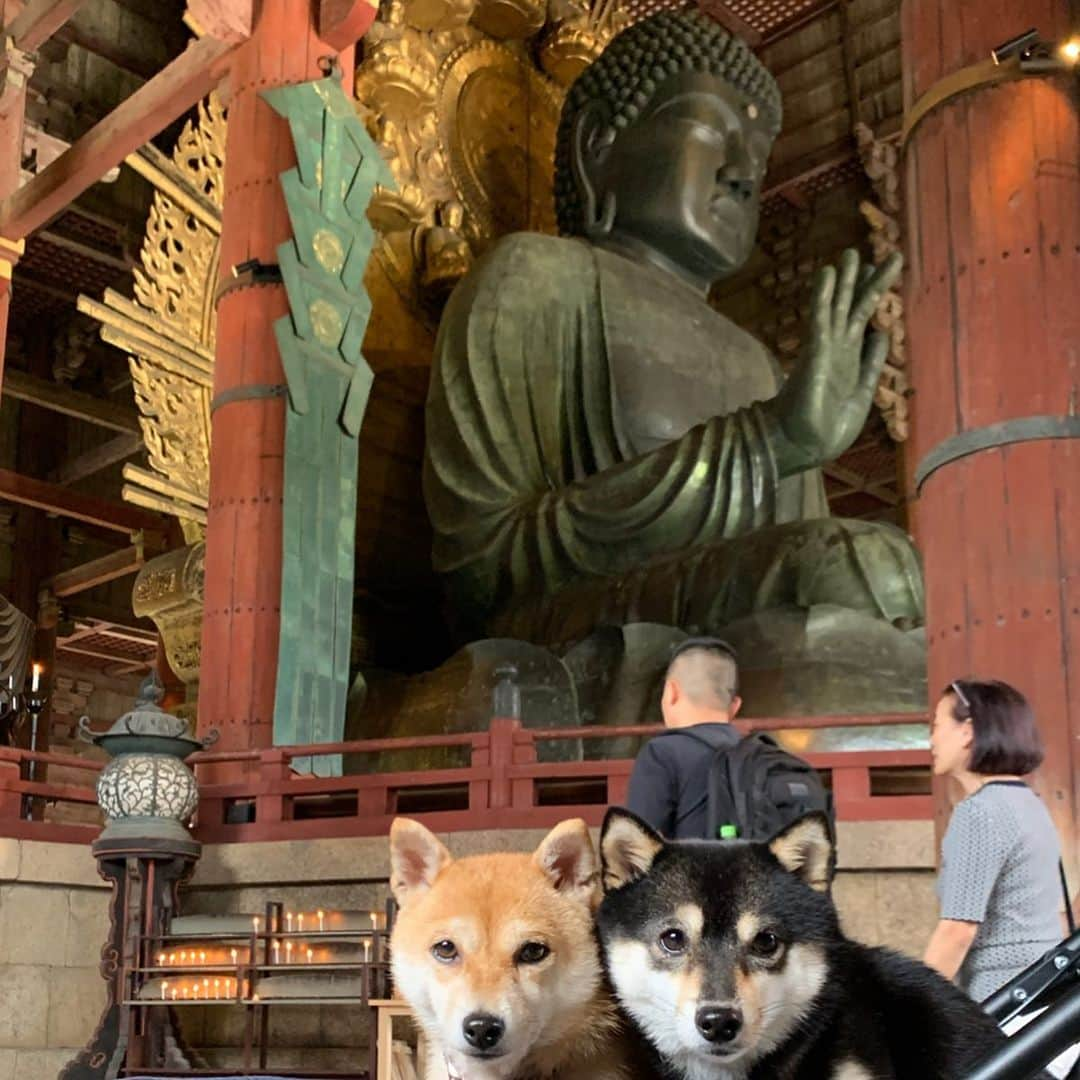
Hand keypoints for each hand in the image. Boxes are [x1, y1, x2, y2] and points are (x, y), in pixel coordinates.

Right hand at [767, 249, 901, 474]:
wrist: (808, 444)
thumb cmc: (831, 427)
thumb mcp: (863, 392)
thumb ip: (872, 363)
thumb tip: (881, 333)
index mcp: (851, 358)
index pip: (863, 318)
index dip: (872, 294)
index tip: (878, 270)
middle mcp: (838, 348)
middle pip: (853, 306)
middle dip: (861, 280)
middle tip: (864, 250)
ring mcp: (826, 348)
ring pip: (838, 306)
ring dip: (844, 280)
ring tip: (850, 252)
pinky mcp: (815, 351)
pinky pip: (821, 318)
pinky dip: (824, 295)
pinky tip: (827, 273)